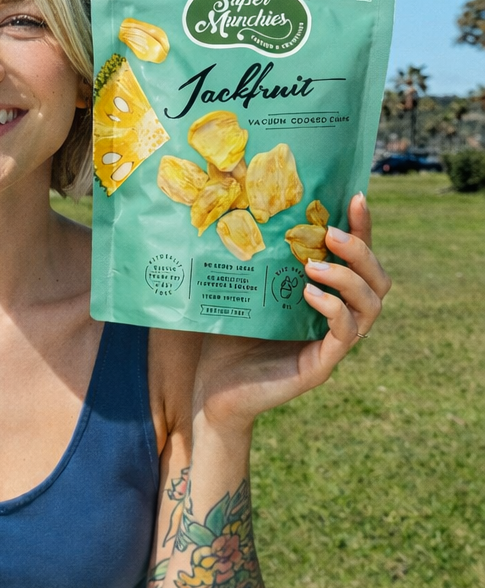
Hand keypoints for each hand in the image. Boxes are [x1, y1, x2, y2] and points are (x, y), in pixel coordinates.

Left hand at [193, 191, 390, 430]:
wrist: (209, 389)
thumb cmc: (224, 334)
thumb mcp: (242, 287)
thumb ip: (255, 256)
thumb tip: (244, 202)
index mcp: (323, 293)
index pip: (356, 258)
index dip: (363, 228)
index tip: (356, 197)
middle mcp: (336, 317)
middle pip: (377, 280)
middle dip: (362, 250)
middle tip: (331, 234)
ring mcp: (331, 344)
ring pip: (371, 307)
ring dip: (349, 279)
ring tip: (315, 266)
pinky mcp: (319, 367)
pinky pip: (344, 336)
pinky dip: (333, 311)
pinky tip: (309, 296)